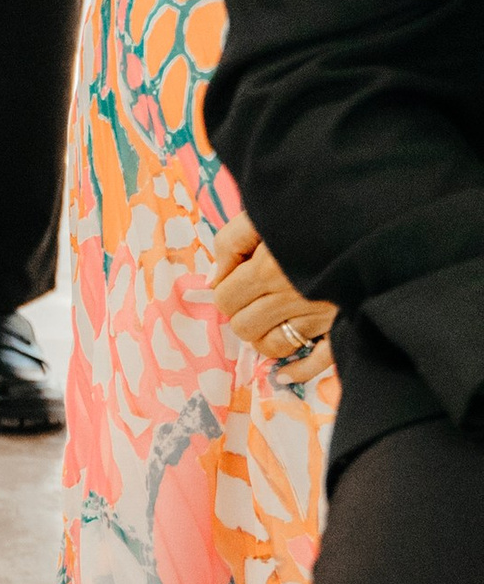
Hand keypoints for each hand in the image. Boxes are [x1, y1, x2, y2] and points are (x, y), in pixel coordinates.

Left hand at [208, 213, 334, 362]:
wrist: (368, 218)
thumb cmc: (309, 209)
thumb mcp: (261, 214)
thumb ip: (230, 242)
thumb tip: (215, 278)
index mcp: (268, 268)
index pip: (224, 297)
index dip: (225, 287)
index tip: (237, 276)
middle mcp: (291, 298)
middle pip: (244, 326)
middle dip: (242, 312)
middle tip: (253, 295)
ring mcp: (319, 318)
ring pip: (273, 346)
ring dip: (264, 336)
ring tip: (270, 319)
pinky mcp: (342, 328)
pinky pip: (316, 364)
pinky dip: (298, 371)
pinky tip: (284, 374)